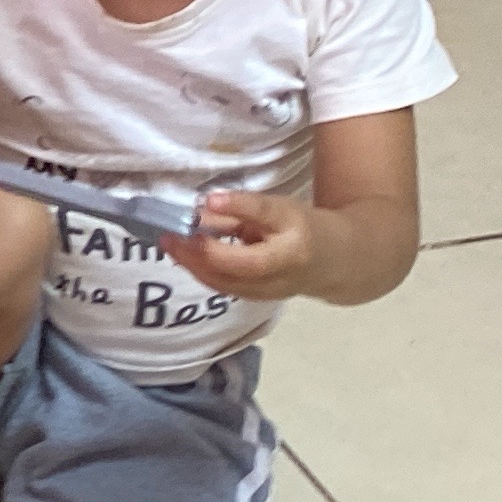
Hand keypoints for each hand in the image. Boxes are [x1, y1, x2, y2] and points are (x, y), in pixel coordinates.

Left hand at [170, 187, 309, 298]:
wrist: (333, 263)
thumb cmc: (302, 229)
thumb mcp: (279, 210)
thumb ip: (243, 209)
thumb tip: (205, 204)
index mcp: (292, 245)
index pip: (264, 225)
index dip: (236, 212)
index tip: (208, 202)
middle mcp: (280, 273)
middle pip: (234, 268)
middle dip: (197, 252)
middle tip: (169, 233)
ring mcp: (267, 292)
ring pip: (222, 282)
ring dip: (192, 263)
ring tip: (169, 242)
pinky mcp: (255, 299)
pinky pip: (222, 286)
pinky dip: (200, 270)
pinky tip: (184, 255)